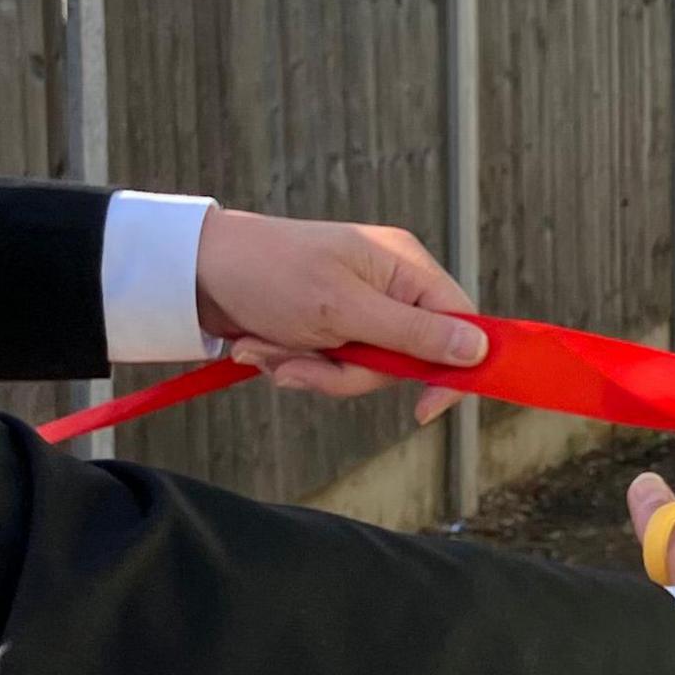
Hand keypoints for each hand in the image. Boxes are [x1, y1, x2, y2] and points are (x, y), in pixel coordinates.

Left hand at [192, 210, 483, 423]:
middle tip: (305, 362)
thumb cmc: (269, 274)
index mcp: (404, 266)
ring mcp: (357, 309)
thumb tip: (477, 350)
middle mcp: (388, 286)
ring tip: (271, 349)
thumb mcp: (343, 310)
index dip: (450, 369)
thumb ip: (413, 334)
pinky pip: (332, 368)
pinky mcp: (328, 328)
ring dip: (314, 371)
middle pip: (406, 360)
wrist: (197, 272)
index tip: (424, 408)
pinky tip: (264, 346)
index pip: (459, 322)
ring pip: (364, 371)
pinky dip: (298, 366)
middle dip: (349, 372)